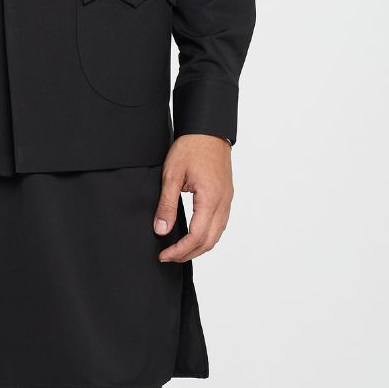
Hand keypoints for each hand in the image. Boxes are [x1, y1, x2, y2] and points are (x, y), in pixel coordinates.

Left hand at [154, 133, 232, 262]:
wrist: (208, 130)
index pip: (197, 236)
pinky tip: (193, 235)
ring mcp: (227, 200)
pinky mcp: (226, 196)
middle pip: (210, 241)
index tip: (164, 255)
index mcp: (210, 198)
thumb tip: (161, 230)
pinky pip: (220, 223)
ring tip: (179, 249)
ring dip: (199, 246)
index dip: (180, 250)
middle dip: (189, 254)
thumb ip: (166, 205)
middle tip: (169, 257)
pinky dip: (207, 235)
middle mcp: (223, 202)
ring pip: (217, 234)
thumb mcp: (171, 175)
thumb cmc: (190, 148)